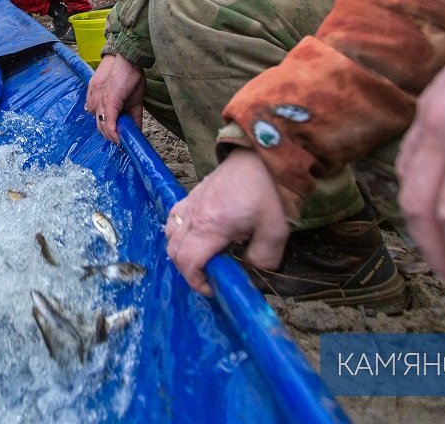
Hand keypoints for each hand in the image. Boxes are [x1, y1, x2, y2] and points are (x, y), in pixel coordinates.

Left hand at [85, 54, 144, 143]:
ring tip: (122, 143)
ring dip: (113, 138)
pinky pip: (109, 122)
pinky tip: (119, 139)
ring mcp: (103, 103)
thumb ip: (133, 116)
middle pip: (101, 126)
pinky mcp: (109, 102)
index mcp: (105, 103)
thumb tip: (137, 130)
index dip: (111, 133)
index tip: (121, 139)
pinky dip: (114, 133)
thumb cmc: (132, 77)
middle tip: (122, 143)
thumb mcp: (134, 101)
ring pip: (103, 127)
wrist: (130, 62)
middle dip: (111, 137)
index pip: (104, 122)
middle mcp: (100, 104)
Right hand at [164, 148, 291, 295]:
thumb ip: (263, 259)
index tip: (213, 288)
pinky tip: (197, 236)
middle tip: (210, 276)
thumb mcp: (275, 232)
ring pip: (169, 235)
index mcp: (211, 226)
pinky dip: (178, 234)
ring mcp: (189, 203)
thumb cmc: (268, 191)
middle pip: (174, 252)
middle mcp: (193, 215)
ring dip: (181, 252)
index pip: (188, 262)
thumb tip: (251, 273)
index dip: (196, 282)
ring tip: (203, 257)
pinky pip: (173, 219)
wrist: (260, 156)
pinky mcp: (191, 195)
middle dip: (189, 271)